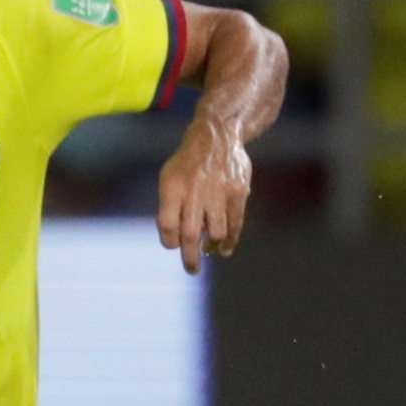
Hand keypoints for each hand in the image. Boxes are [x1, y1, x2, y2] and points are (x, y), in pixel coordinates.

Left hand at [157, 120, 251, 275]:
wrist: (216, 136)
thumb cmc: (188, 164)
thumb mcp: (169, 177)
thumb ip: (169, 206)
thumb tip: (175, 241)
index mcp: (172, 187)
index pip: (167, 225)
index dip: (169, 241)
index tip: (173, 245)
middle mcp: (194, 190)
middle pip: (189, 234)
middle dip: (190, 257)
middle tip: (191, 270)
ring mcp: (218, 191)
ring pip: (215, 232)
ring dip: (212, 247)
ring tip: (210, 251)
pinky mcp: (238, 191)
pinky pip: (235, 223)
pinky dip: (230, 240)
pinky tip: (225, 248)